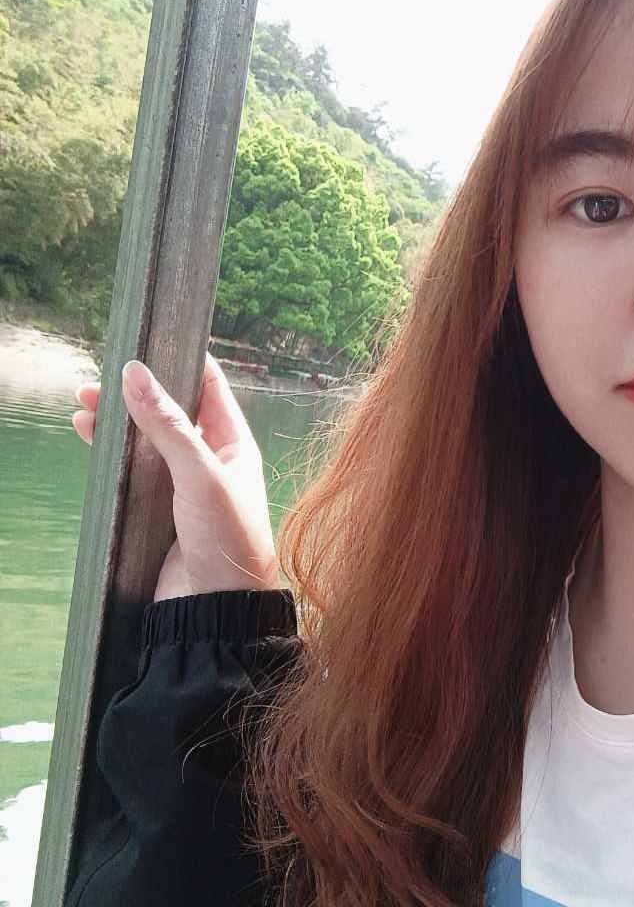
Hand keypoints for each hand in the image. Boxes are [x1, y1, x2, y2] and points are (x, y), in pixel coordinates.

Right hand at [72, 352, 280, 601]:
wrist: (217, 609)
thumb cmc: (228, 538)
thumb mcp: (201, 474)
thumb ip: (169, 426)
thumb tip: (137, 374)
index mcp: (234, 445)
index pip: (210, 390)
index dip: (182, 363)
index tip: (152, 340)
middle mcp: (210, 461)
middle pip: (169, 414)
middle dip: (136, 394)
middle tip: (98, 380)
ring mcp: (181, 487)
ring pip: (145, 442)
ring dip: (118, 423)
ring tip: (83, 406)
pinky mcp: (156, 512)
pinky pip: (130, 474)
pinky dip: (110, 455)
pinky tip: (90, 439)